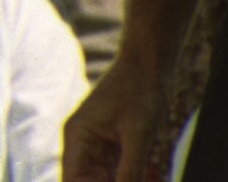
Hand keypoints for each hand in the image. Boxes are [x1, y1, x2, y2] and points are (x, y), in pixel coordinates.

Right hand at [62, 51, 173, 181]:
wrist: (153, 57)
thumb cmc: (143, 86)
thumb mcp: (140, 132)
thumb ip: (130, 169)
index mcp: (77, 138)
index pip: (73, 181)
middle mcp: (83, 143)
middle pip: (91, 181)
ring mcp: (99, 142)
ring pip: (108, 177)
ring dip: (129, 180)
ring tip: (153, 178)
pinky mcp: (115, 141)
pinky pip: (121, 167)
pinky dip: (137, 174)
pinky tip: (154, 175)